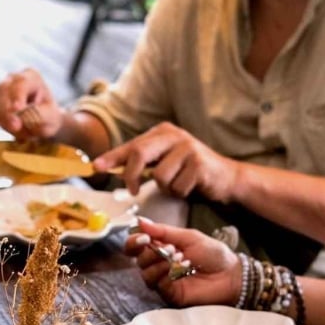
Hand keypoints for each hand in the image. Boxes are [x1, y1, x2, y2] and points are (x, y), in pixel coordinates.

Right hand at [0, 68, 61, 138]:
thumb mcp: (52, 118)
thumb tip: (23, 116)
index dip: (17, 95)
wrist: (41, 123)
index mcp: (32, 78)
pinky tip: (3, 125)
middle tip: (16, 127)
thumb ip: (40, 116)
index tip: (17, 109)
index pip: (21, 83)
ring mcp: (0, 89)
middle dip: (6, 110)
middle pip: (2, 89)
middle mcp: (13, 79)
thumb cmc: (48, 117)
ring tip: (14, 128)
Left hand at [93, 122, 239, 198]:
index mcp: (162, 132)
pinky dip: (180, 193)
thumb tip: (110, 168)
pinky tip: (190, 187)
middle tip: (131, 190)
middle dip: (131, 176)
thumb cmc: (190, 171)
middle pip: (140, 154)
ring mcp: (188, 148)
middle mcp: (174, 135)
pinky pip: (177, 187)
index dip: (113, 157)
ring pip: (159, 176)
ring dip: (166, 188)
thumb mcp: (165, 161)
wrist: (227, 177)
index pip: (132, 145)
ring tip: (177, 184)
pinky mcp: (199, 163)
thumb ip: (142, 162)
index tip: (97, 167)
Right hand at [123, 218, 239, 306]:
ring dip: (159, 263)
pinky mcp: (171, 294)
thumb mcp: (189, 236)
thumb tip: (140, 221)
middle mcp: (159, 265)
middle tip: (167, 247)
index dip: (134, 241)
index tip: (143, 237)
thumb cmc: (213, 254)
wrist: (231, 274)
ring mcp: (164, 280)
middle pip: (138, 260)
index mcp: (161, 248)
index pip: (137, 246)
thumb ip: (163, 231)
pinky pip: (158, 285)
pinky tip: (180, 268)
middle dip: (148, 252)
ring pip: (146, 274)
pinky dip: (165, 274)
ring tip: (178, 257)